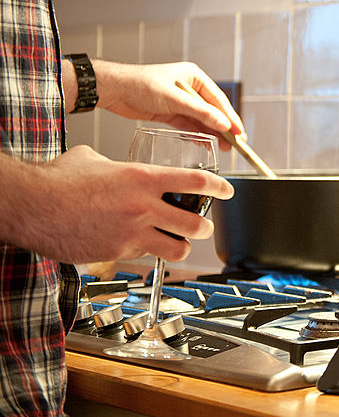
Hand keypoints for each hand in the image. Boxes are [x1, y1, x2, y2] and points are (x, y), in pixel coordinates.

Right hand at [0, 146, 234, 263]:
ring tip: (181, 242)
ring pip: (178, 248)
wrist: (32, 206)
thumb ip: (119, 166)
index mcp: (143, 178)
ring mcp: (132, 233)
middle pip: (196, 223)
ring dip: (184, 246)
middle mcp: (143, 207)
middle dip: (206, 225)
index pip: (196, 182)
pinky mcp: (118, 253)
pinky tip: (142, 247)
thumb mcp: (96, 159)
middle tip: (204, 224)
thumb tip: (120, 167)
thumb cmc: (59, 180)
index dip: (219, 187)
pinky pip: (145, 257)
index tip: (228, 190)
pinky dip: (149, 253)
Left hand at [92, 60, 245, 150]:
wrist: (112, 90)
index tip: (239, 132)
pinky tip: (205, 143)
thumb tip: (223, 124)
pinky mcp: (170, 112)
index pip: (218, 100)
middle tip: (236, 143)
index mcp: (194, 76)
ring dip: (212, 133)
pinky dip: (197, 134)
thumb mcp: (174, 99)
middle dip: (223, 127)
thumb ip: (200, 112)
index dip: (230, 117)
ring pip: (201, 120)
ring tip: (223, 148)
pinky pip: (188, 125)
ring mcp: (180, 101)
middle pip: (212, 110)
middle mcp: (189, 88)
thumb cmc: (139, 84)